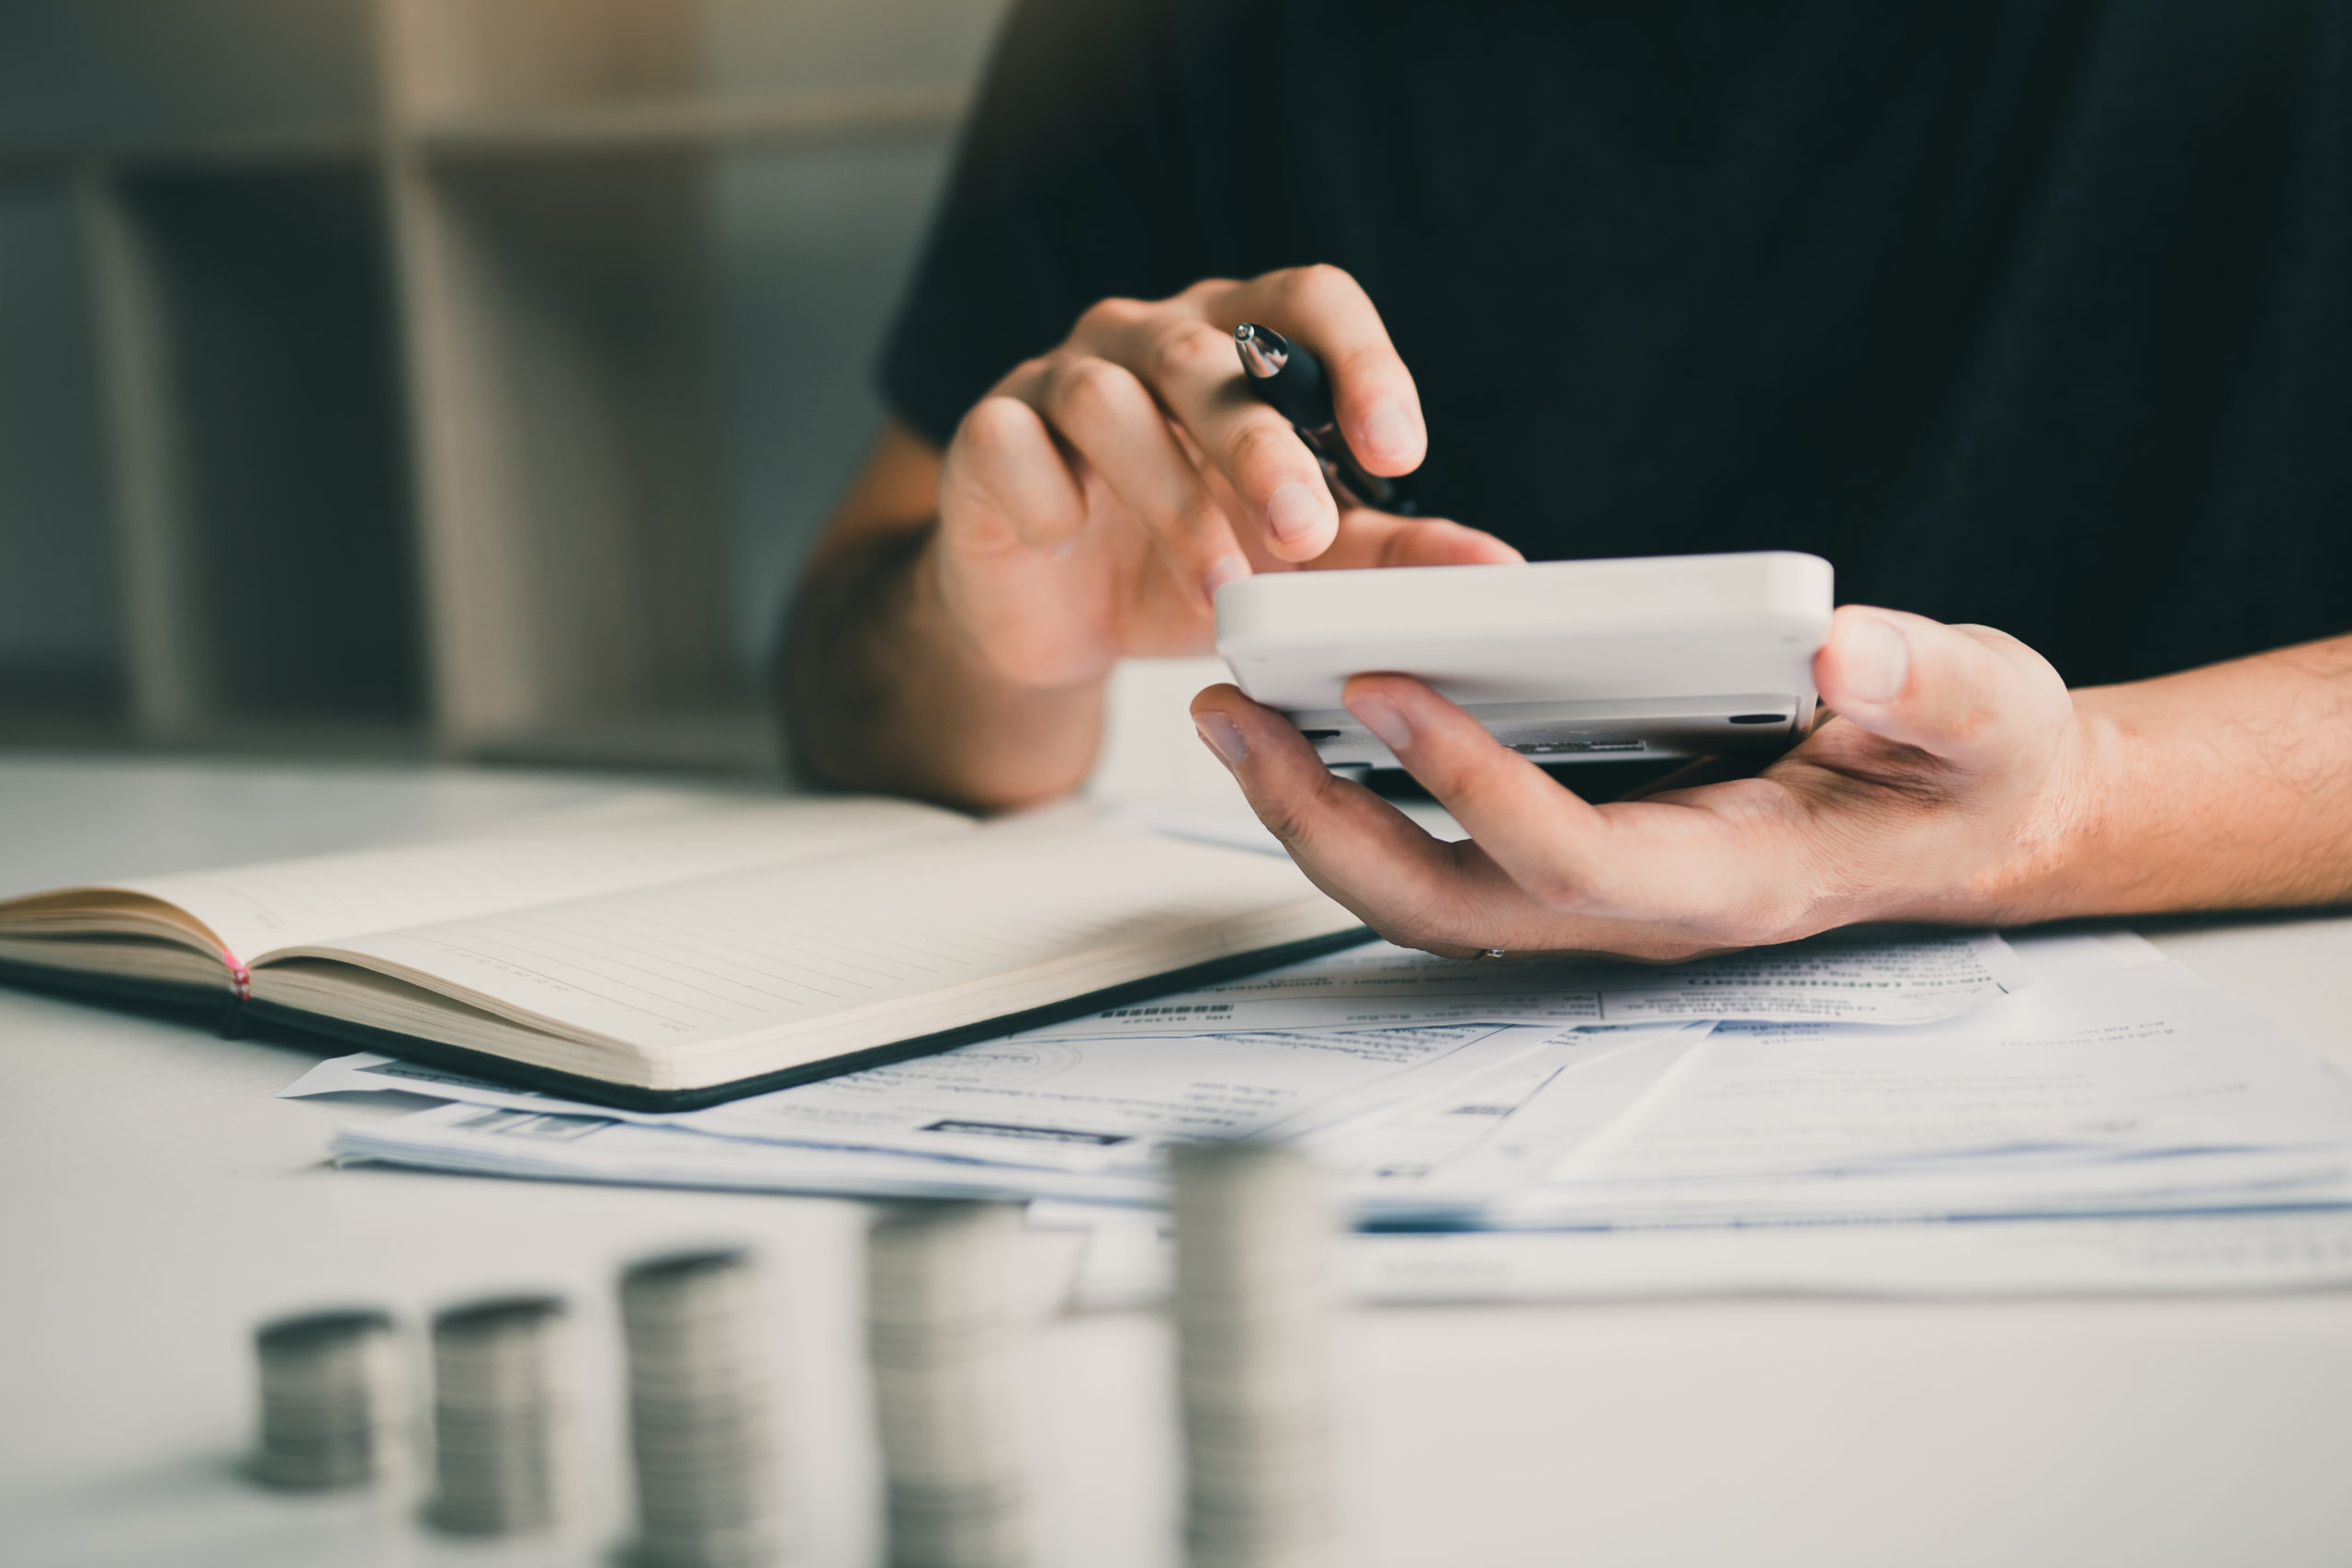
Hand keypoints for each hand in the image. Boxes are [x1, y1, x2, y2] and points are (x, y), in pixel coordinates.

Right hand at [930, 266, 1519, 688]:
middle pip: (1209, 353)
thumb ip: (1387, 555)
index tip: (1398, 451)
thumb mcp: (1295, 566)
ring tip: (1218, 584)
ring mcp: (1059, 379)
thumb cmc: (1180, 562)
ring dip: (1170, 493)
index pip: (1308, 302)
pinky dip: (1047, 491)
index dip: (1358, 361)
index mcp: (1237, 341)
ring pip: (1109, 398)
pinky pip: (1011, 439)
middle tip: (1307, 531)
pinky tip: (1069, 534)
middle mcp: (1147, 339)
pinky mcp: (989, 436)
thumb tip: (1496, 572)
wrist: (1052, 625)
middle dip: (1263, 445)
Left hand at [1189, 607, 2089, 960]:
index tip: (1385, 685)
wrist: (1971, 819)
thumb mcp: (1989, 710)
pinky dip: (1356, 792)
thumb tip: (1840, 651)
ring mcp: (1596, 891)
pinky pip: (1438, 848)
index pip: (1571, 858)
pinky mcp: (1573, 853)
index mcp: (1732, 881)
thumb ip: (1927, 684)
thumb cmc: (1974, 767)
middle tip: (1231, 711)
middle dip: (1326, 820)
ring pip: (1421, 889)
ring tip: (1229, 709)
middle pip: (1449, 901)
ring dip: (1312, 811)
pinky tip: (1301, 719)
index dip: (1472, 784)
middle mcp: (1641, 908)